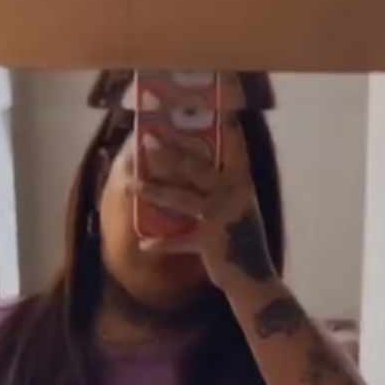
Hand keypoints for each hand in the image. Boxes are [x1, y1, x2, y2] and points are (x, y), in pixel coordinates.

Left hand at [130, 131, 276, 289]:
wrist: (253, 279)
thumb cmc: (240, 241)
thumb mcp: (239, 208)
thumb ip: (223, 188)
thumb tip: (191, 166)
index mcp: (242, 184)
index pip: (235, 148)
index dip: (224, 126)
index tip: (211, 105)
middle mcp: (233, 195)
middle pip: (196, 168)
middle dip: (169, 154)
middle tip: (147, 141)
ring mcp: (222, 217)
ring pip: (182, 199)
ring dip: (155, 191)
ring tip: (132, 185)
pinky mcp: (211, 241)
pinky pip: (180, 240)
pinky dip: (162, 243)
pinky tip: (145, 245)